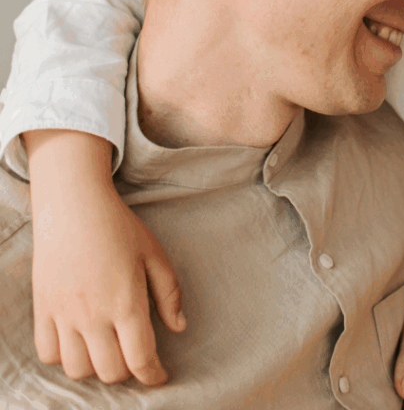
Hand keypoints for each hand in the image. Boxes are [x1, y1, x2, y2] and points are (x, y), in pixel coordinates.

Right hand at [25, 130, 185, 385]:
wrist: (74, 207)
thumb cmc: (120, 228)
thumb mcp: (155, 255)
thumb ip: (169, 294)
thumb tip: (179, 327)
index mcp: (127, 302)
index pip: (140, 358)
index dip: (153, 375)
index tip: (160, 377)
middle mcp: (94, 316)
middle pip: (111, 371)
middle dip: (129, 371)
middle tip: (137, 356)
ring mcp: (64, 316)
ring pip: (79, 369)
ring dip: (97, 367)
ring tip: (110, 349)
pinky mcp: (43, 311)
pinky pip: (49, 354)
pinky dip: (65, 357)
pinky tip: (80, 341)